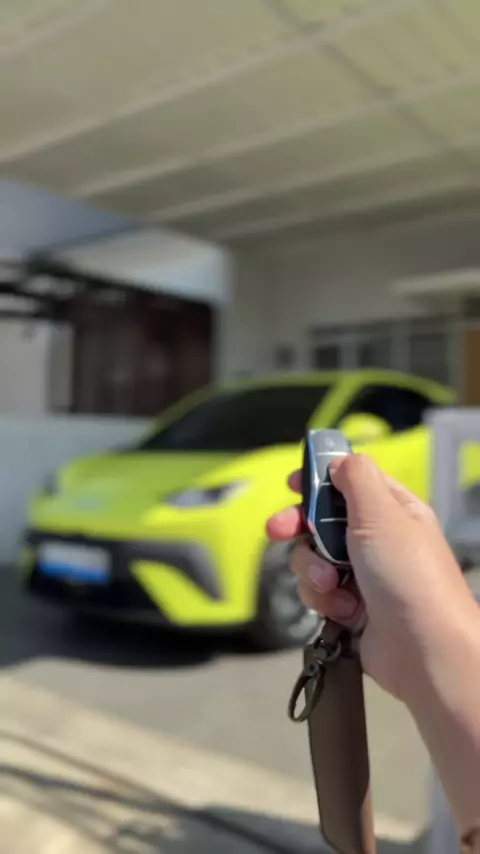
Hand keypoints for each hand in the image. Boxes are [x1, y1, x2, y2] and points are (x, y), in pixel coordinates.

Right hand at [267, 454, 477, 701]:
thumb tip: (339, 460)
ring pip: (312, 558)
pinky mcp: (350, 608)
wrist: (424, 650)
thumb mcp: (382, 513)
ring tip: (331, 585)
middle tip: (278, 530)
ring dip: (313, 570)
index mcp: (392, 509)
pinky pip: (317, 592)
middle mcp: (376, 540)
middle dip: (299, 527)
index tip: (293, 482)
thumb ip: (356, 478)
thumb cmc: (409, 575)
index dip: (319, 479)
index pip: (349, 481)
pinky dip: (323, 599)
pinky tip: (342, 610)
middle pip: (321, 520)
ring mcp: (363, 575)